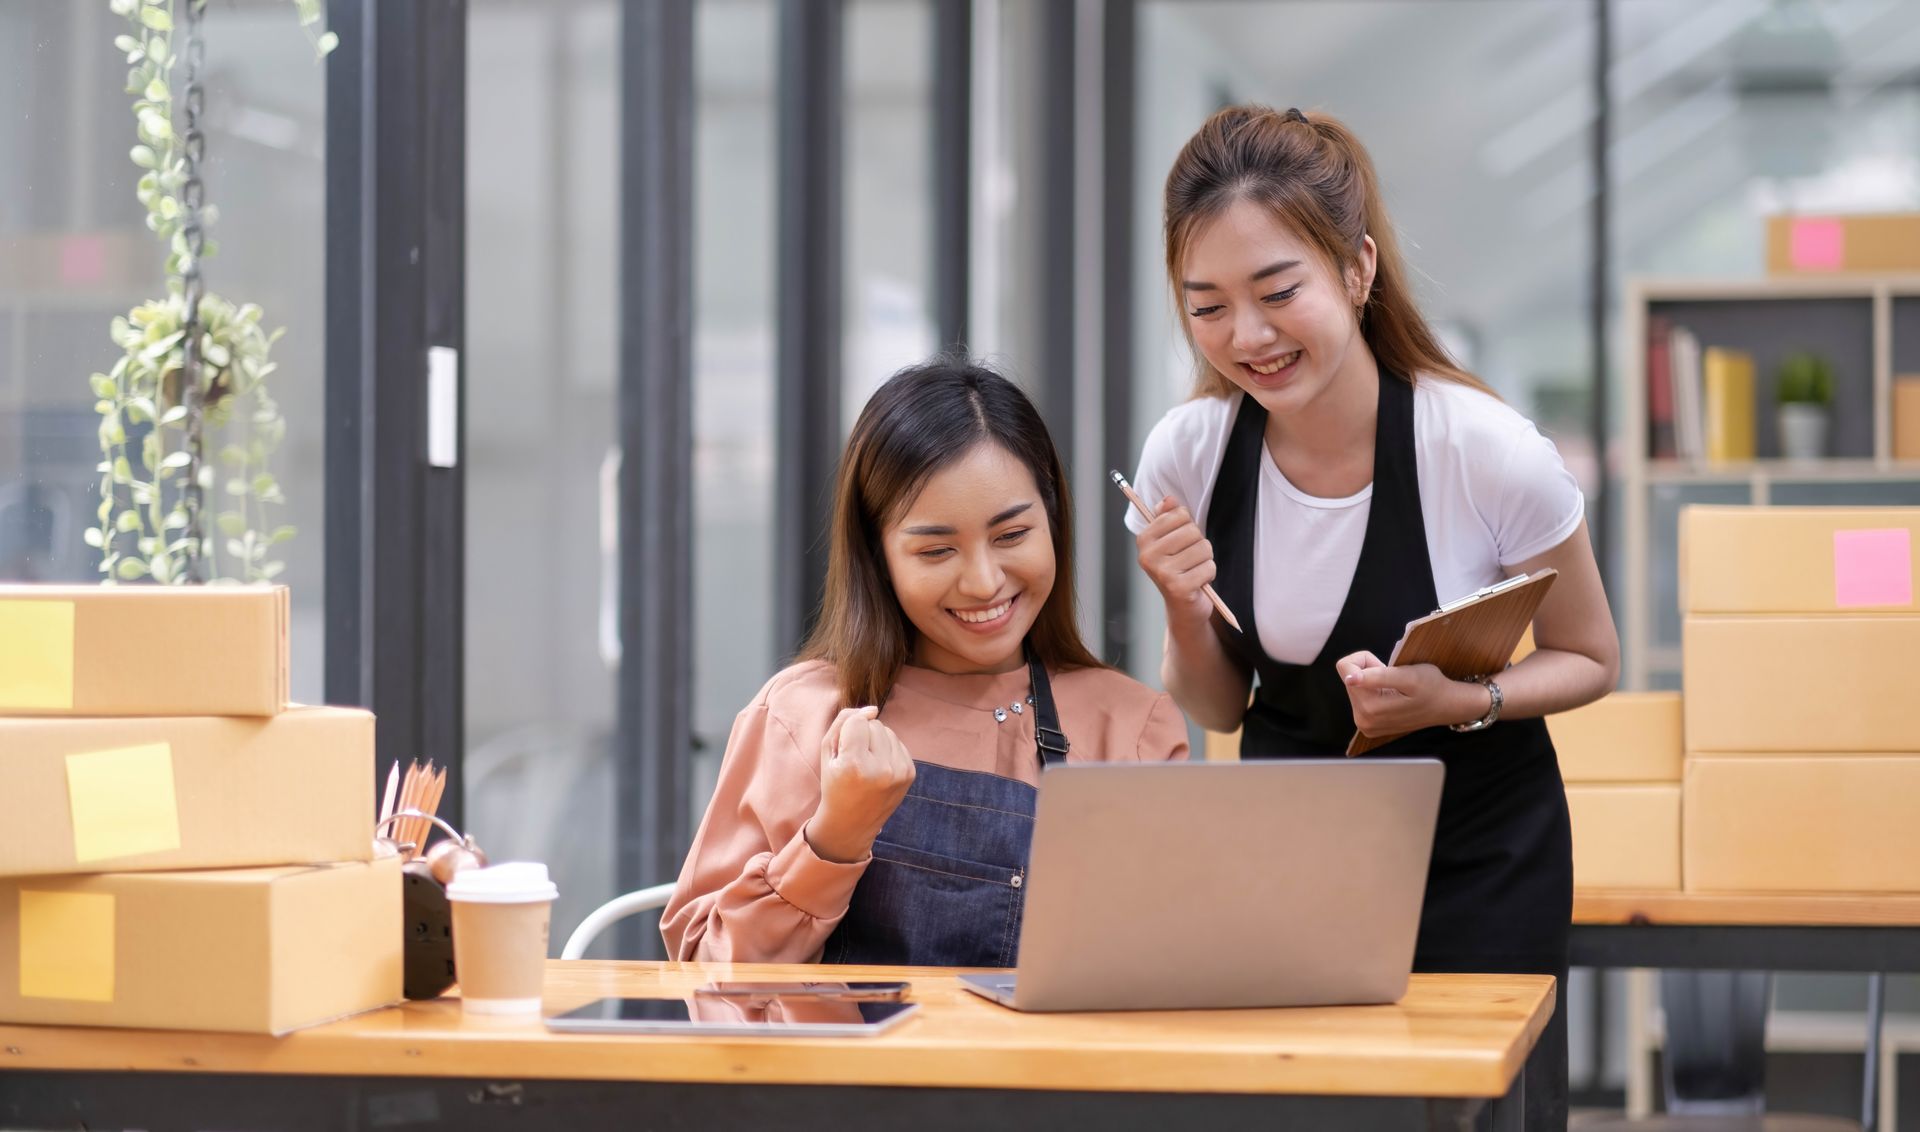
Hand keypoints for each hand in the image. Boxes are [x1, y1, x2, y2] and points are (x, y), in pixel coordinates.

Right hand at [805, 707, 915, 863]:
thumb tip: (873, 710)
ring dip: (876, 741)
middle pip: (875, 724)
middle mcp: (881, 769)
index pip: (858, 721)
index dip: (847, 731)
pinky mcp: (910, 773)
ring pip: (888, 731)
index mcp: (855, 765)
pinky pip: (898, 743)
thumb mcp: (828, 752)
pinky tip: (879, 768)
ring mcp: (899, 772)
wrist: (852, 822)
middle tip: (854, 760)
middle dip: (863, 735)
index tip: (843, 751)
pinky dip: (888, 750)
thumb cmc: (835, 783)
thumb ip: (844, 721)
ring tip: (867, 764)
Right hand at [1134, 496, 1216, 628]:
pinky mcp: (1178, 587)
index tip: (1181, 543)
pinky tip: (1198, 583)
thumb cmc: (1179, 569)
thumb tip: (1168, 499)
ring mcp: (1162, 572)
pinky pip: (1209, 567)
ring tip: (1194, 571)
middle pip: (1192, 531)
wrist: (1183, 608)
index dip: (1188, 527)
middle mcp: (1148, 556)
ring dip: (1205, 560)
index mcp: (1144, 540)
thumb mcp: (1172, 540)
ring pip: (1203, 548)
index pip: (1179, 514)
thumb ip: (1169, 516)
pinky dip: (1209, 575)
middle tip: (1189, 560)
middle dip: (1199, 544)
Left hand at [1334, 651, 1489, 737]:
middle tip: (1394, 679)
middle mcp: (1362, 720)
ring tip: (1395, 689)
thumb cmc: (1432, 687)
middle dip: (1370, 673)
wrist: (1445, 706)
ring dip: (1373, 683)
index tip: (1386, 668)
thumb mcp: (1408, 676)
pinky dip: (1375, 693)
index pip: (1345, 668)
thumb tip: (1350, 678)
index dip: (1367, 661)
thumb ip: (1378, 676)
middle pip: (1349, 679)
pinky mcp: (1369, 725)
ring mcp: (1365, 725)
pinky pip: (1361, 698)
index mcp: (1369, 707)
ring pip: (1355, 688)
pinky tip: (1393, 698)